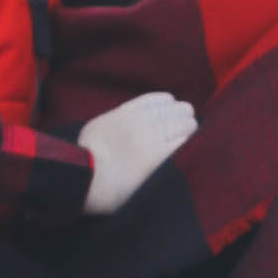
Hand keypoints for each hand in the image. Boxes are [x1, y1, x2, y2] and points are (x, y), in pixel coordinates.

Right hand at [78, 87, 198, 217]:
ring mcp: (153, 137)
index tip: (171, 108)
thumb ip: (115, 122)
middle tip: (187, 120)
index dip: (167, 104)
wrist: (87, 177)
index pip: (156, 100)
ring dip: (189, 126)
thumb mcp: (97, 128)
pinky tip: (193, 143)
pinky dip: (189, 141)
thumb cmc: (85, 158)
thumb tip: (124, 124)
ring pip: (182, 123)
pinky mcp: (160, 157)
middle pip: (174, 110)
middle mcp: (142, 121)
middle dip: (182, 114)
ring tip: (191, 129)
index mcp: (125, 112)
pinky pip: (183, 142)